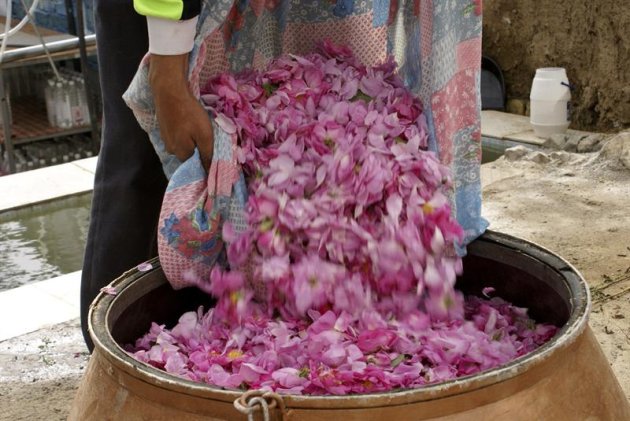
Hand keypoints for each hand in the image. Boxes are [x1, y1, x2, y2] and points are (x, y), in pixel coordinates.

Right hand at [149, 53, 213, 170]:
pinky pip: (177, 135)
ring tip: (196, 127)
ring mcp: (165, 139)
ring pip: (182, 144)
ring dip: (190, 139)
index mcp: (181, 154)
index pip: (196, 165)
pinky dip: (183, 131)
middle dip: (197, 148)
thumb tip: (209, 173)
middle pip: (188, 154)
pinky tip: (187, 122)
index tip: (211, 149)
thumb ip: (207, 155)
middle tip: (205, 134)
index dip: (205, 159)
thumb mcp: (204, 135)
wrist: (169, 91)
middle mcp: (170, 150)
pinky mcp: (163, 128)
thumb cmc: (189, 113)